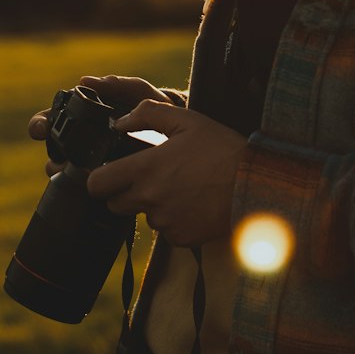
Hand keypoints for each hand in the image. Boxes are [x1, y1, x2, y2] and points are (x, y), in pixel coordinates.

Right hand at [27, 75, 172, 177]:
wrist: (182, 137)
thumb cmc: (157, 110)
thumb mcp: (141, 94)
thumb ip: (119, 85)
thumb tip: (86, 80)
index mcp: (88, 118)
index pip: (53, 121)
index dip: (42, 124)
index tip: (41, 128)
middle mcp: (84, 142)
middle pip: (54, 149)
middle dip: (50, 152)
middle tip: (53, 156)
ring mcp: (92, 164)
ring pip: (64, 171)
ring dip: (62, 171)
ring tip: (69, 170)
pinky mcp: (107, 183)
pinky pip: (86, 189)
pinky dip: (82, 188)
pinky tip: (87, 187)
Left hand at [85, 98, 247, 246]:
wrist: (256, 184)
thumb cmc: (222, 148)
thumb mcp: (187, 120)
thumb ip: (148, 114)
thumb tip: (120, 122)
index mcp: (146, 168)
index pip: (97, 184)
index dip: (99, 179)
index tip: (110, 174)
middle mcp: (150, 199)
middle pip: (114, 205)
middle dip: (124, 193)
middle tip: (150, 178)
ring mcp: (165, 222)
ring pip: (144, 217)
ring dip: (154, 206)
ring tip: (183, 188)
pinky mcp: (181, 238)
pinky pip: (167, 231)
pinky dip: (175, 220)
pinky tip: (194, 203)